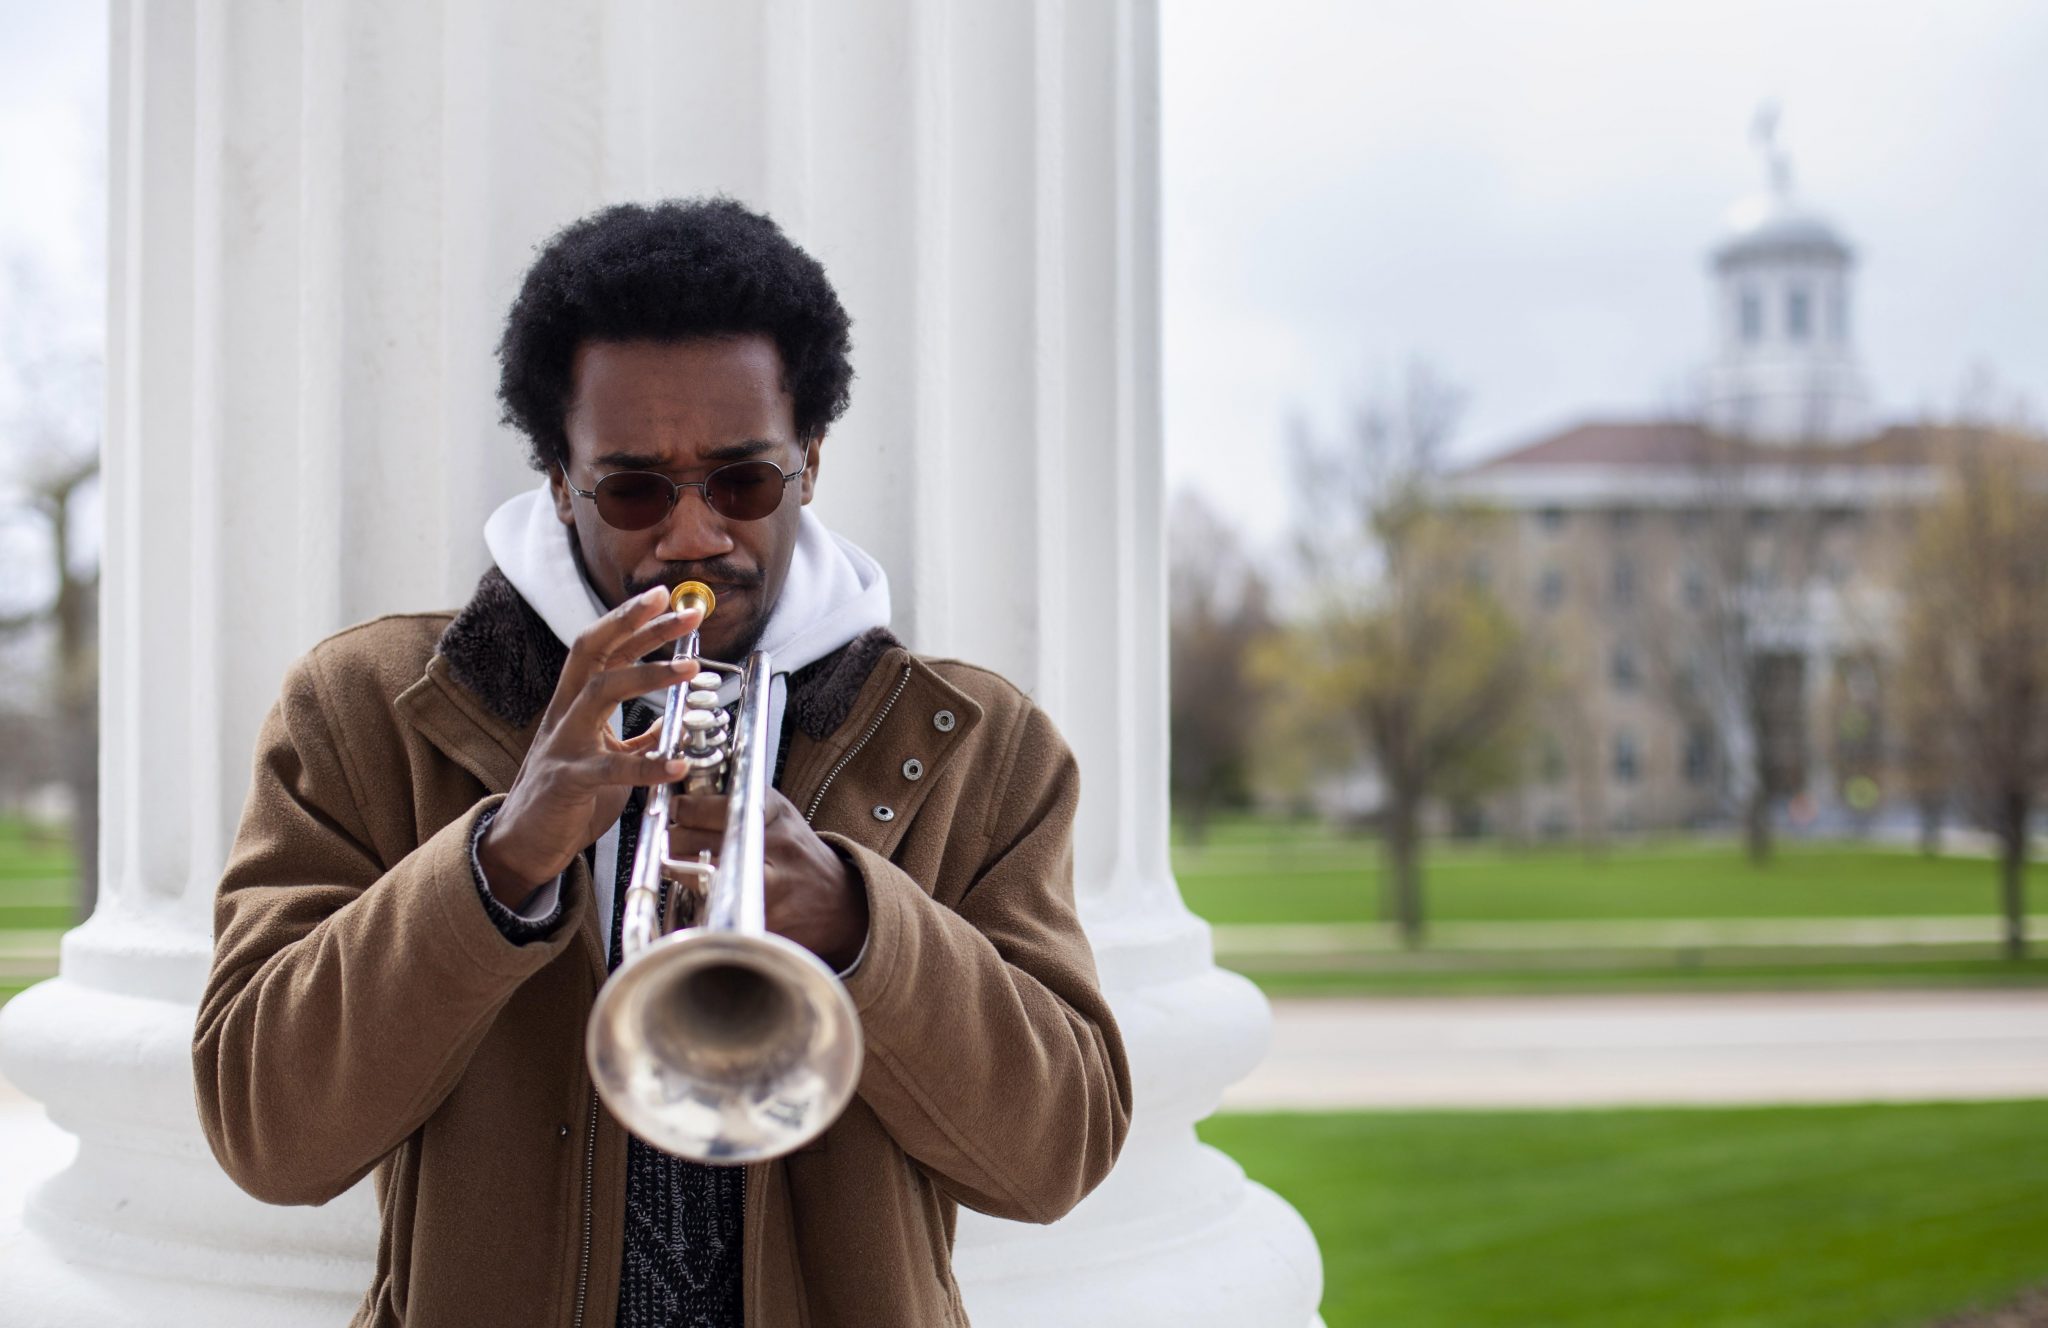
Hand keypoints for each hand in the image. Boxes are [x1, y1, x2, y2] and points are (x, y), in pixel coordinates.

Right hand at [477, 586, 701, 903]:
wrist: (523, 846)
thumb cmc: (565, 799)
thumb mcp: (607, 760)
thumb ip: (636, 739)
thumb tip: (672, 722)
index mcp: (575, 707)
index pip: (603, 649)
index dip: (632, 621)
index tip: (666, 598)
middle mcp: (565, 716)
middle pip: (595, 652)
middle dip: (639, 626)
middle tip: (684, 610)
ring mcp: (563, 746)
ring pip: (599, 692)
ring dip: (647, 675)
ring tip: (690, 668)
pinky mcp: (566, 782)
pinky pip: (609, 769)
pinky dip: (647, 765)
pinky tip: (678, 763)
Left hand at [666, 786, 869, 969]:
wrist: (838, 902)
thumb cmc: (800, 857)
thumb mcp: (781, 817)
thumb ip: (742, 803)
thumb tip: (688, 799)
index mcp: (776, 814)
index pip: (715, 805)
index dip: (686, 808)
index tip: (677, 809)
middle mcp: (775, 844)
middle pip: (703, 838)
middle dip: (676, 839)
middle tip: (672, 839)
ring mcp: (770, 883)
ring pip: (704, 873)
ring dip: (681, 869)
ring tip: (680, 864)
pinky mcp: (764, 916)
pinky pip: (717, 905)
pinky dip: (702, 898)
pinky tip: (704, 891)